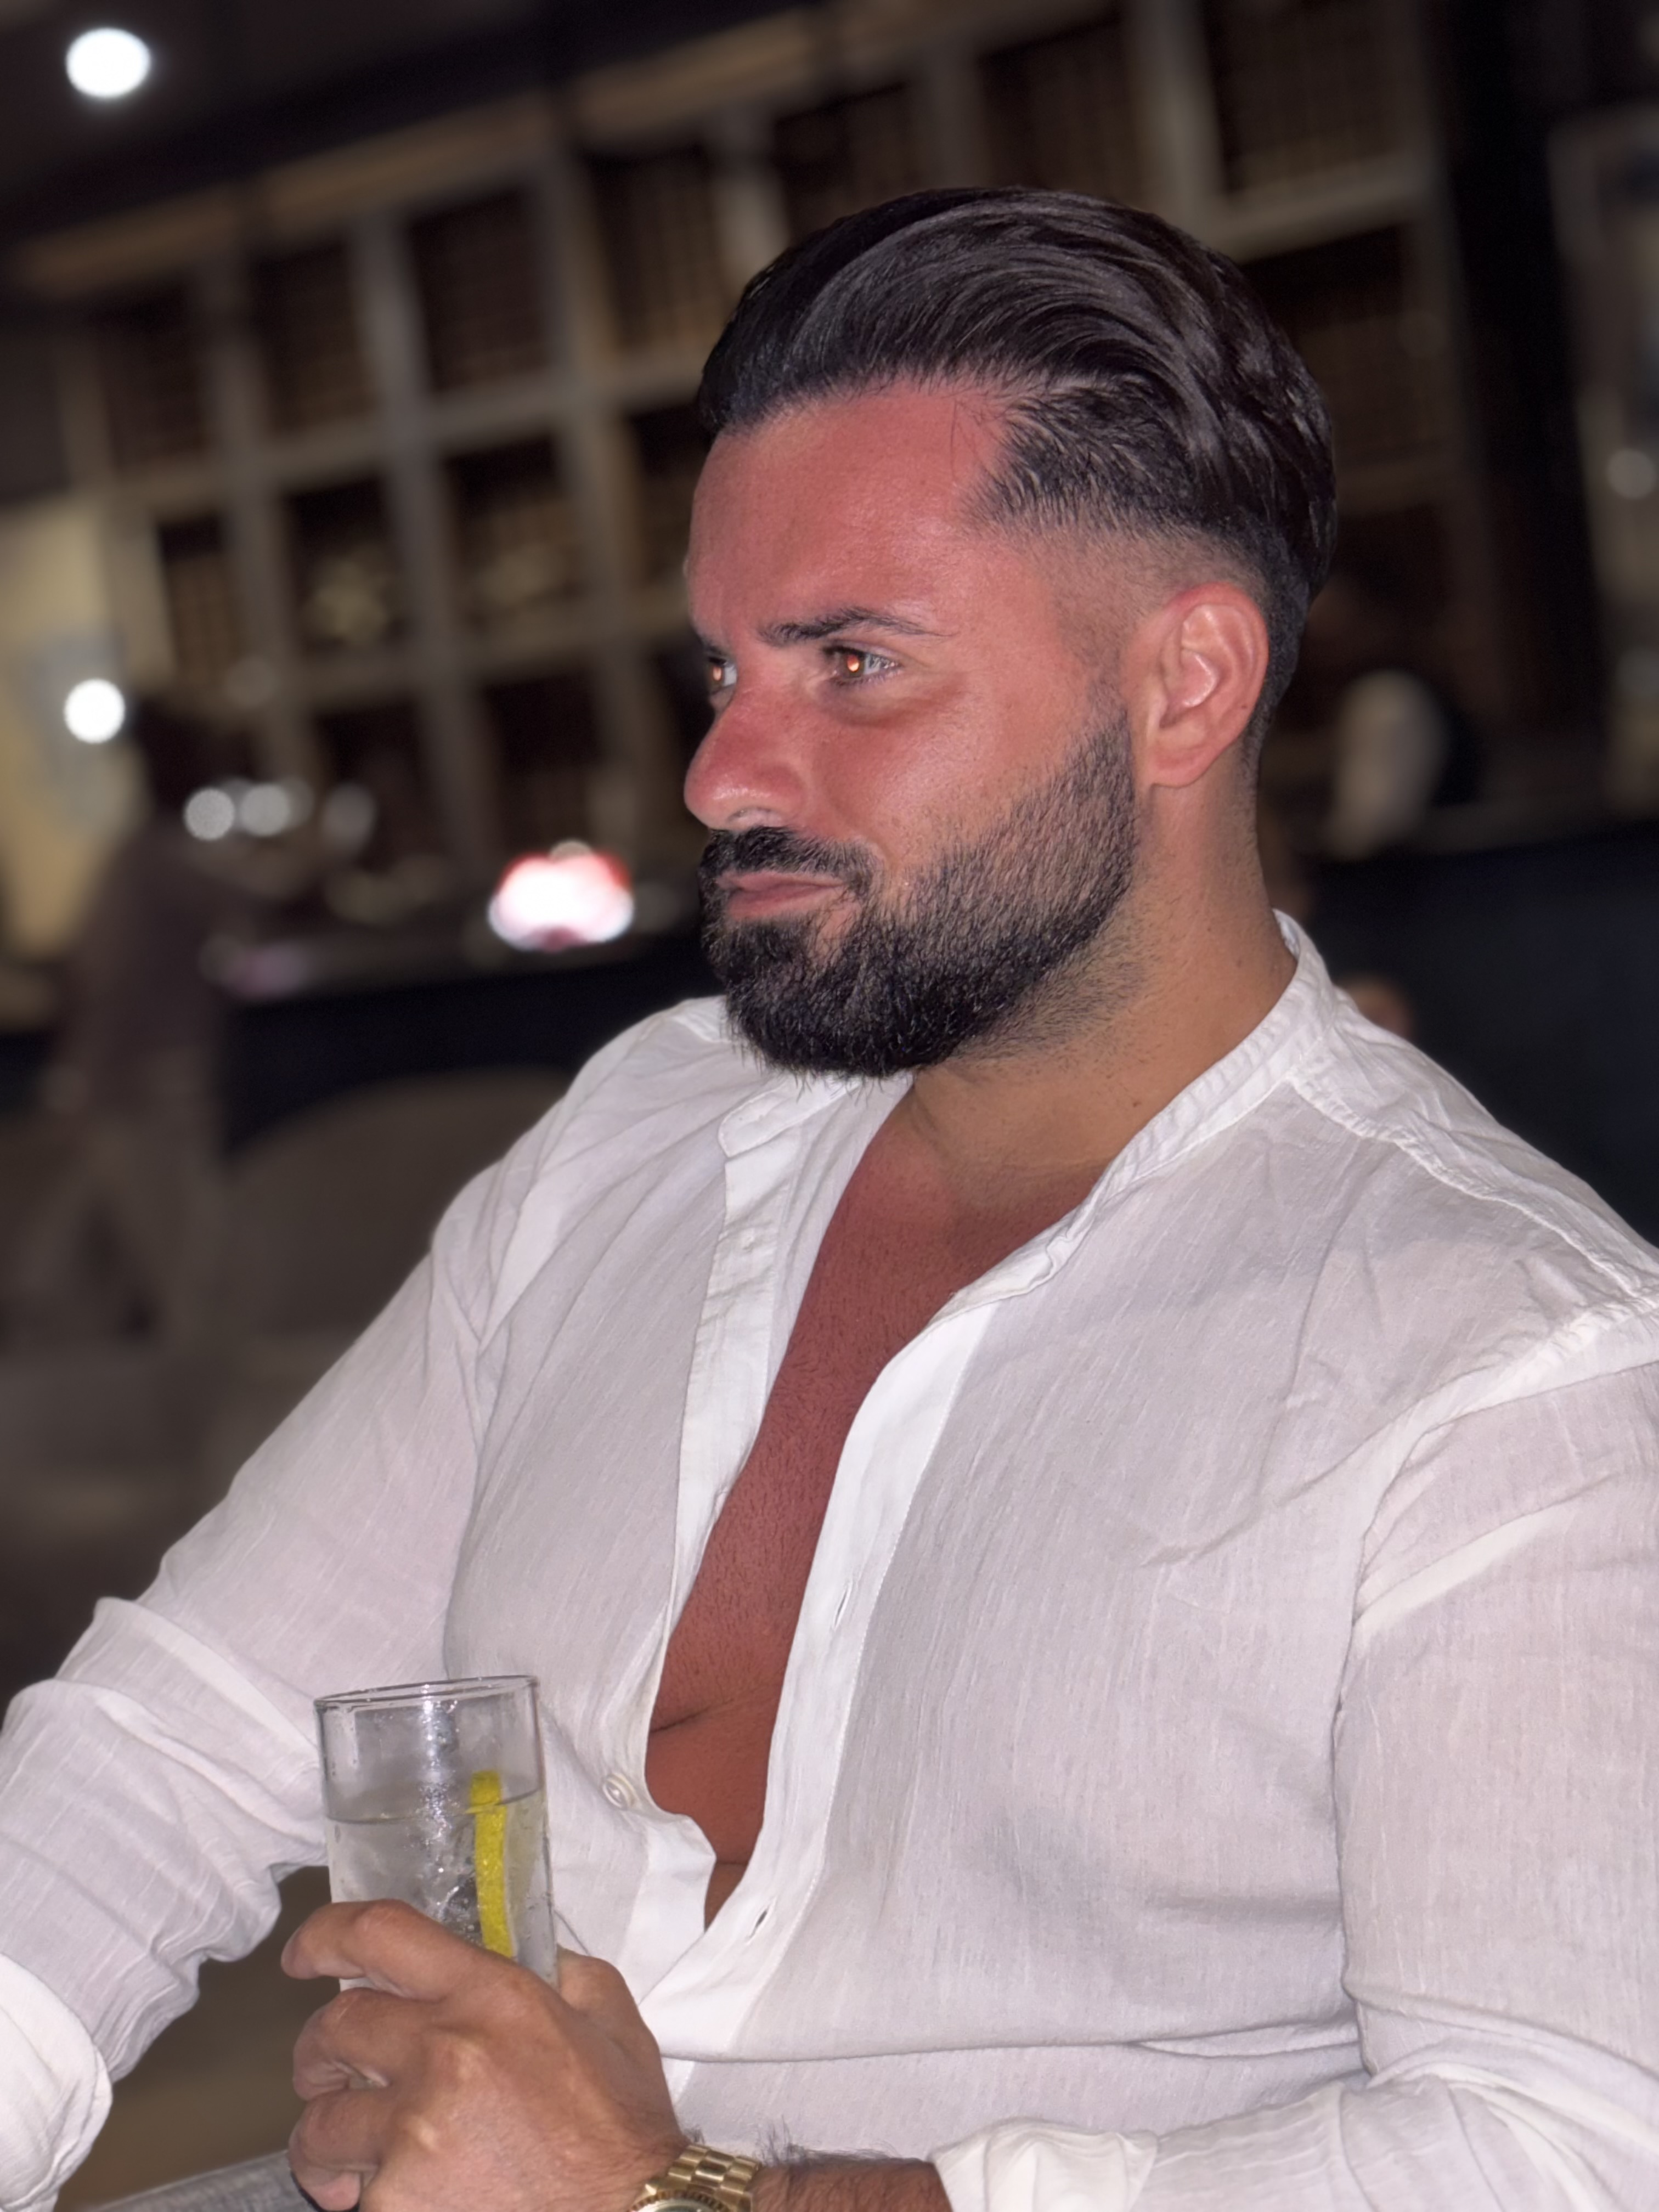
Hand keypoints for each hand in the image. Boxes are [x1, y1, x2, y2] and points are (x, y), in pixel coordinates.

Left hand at [283, 1900, 686, 2211]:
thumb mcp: (613, 2024)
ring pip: (320, 2121)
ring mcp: (415, 2131)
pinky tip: (394, 2198)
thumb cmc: (621, 2133)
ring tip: (348, 2153)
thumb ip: (566, 1974)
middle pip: (333, 2027)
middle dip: (318, 2050)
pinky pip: (350, 2191)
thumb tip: (530, 1956)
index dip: (324, 1936)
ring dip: (324, 2132)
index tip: (303, 1954)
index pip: (380, 1935)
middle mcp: (444, 2052)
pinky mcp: (396, 2200)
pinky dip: (358, 2195)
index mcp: (493, 1996)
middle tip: (328, 2070)